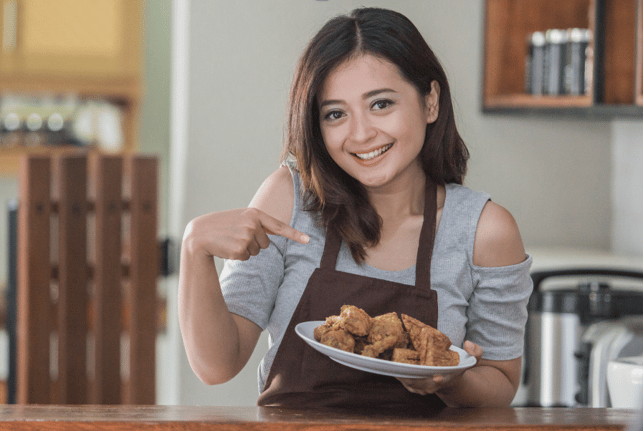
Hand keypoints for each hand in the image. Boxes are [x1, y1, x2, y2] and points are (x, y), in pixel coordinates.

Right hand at [184, 207, 308, 260]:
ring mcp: (247, 236)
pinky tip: (226, 248)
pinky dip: (237, 256)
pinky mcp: (240, 249)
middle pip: (266, 244)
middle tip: (236, 236)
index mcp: (255, 214)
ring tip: (230, 241)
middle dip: (253, 243)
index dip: (295, 234)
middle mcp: (253, 224)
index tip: (308, 240)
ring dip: (245, 250)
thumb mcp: (240, 219)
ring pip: (257, 252)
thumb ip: (256, 224)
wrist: (199, 234)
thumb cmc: (221, 226)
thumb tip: (268, 239)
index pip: (279, 226)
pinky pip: (247, 258)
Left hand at [397, 340, 482, 395]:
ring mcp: (423, 386)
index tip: (438, 377)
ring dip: (402, 374)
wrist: (449, 379)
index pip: (444, 381)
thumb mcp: (472, 359)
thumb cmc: (459, 366)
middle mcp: (434, 384)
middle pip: (421, 383)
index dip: (440, 380)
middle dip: (412, 375)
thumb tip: (468, 343)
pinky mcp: (414, 385)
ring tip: (394, 361)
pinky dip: (398, 374)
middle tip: (402, 364)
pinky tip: (392, 363)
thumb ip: (476, 352)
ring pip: (410, 383)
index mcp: (447, 378)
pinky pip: (404, 381)